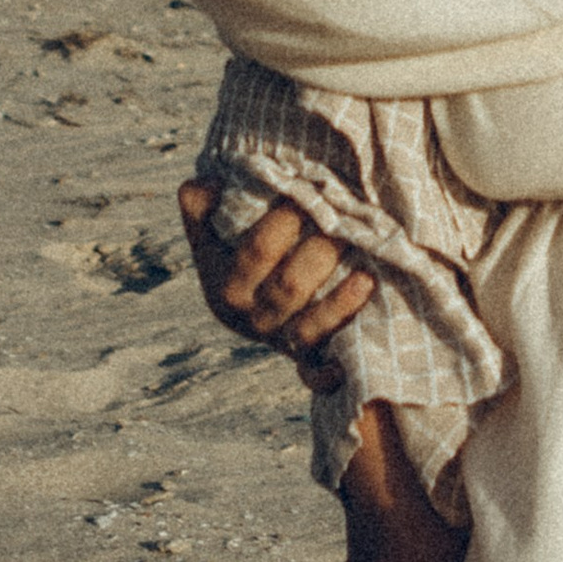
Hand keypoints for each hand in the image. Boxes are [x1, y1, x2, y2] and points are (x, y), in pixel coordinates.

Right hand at [178, 179, 373, 355]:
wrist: (260, 302)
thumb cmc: (239, 252)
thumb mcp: (214, 233)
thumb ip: (204, 208)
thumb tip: (197, 189)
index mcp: (226, 287)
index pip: (255, 253)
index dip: (281, 225)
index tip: (303, 197)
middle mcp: (252, 319)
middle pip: (289, 288)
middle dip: (319, 254)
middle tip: (343, 223)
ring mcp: (282, 340)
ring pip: (309, 327)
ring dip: (338, 303)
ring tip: (365, 274)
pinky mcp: (308, 360)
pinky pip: (316, 371)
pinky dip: (328, 373)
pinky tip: (345, 365)